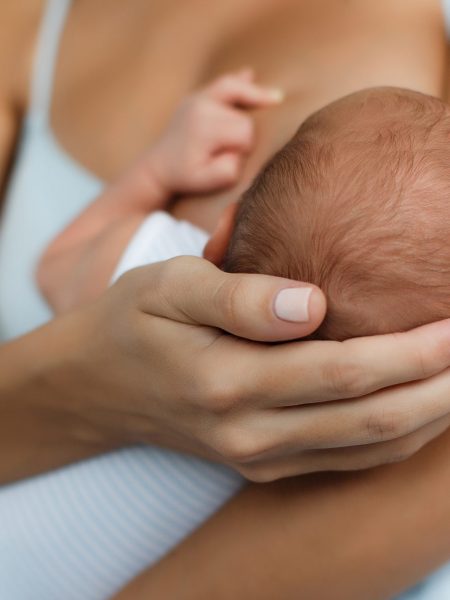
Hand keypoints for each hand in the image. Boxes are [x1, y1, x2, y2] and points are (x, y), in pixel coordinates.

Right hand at [71, 256, 449, 481]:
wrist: (97, 386)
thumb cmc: (134, 321)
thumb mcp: (169, 287)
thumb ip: (239, 296)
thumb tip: (313, 303)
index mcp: (226, 380)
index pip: (343, 373)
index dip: (411, 351)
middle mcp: (247, 433)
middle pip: (369, 421)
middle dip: (438, 387)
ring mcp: (257, 459)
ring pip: (366, 450)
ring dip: (427, 418)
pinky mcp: (262, 466)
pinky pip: (344, 462)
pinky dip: (393, 440)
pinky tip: (420, 411)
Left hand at [146, 69, 282, 196]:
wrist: (157, 168)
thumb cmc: (185, 177)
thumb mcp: (208, 181)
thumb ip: (229, 170)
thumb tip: (240, 150)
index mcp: (205, 128)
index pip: (245, 132)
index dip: (245, 147)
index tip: (232, 159)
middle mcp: (201, 107)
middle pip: (244, 114)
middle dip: (245, 132)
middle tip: (229, 150)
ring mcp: (197, 98)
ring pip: (237, 90)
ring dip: (254, 96)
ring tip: (276, 97)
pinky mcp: (195, 97)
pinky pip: (221, 83)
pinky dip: (238, 80)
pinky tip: (250, 74)